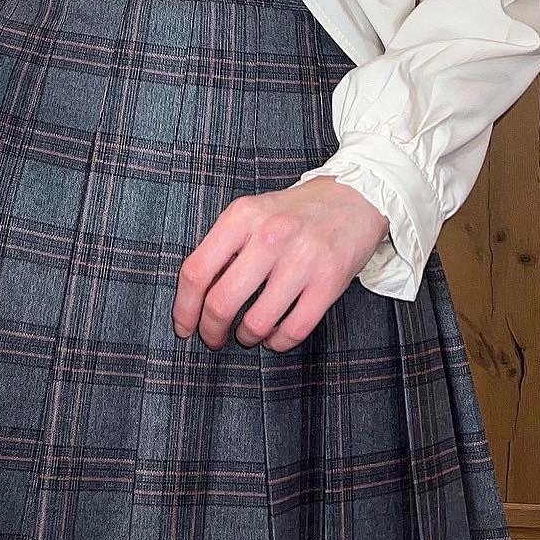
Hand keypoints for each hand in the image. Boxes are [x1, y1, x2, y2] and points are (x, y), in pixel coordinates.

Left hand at [171, 178, 392, 351]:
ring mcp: (302, 258)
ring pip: (257, 322)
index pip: (196, 271)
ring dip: (247, 337)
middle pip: (222, 302)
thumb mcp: (252, 213)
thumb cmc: (295, 212)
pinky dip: (278, 342)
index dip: (184, 308)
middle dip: (212, 331)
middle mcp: (270, 235)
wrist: (355, 196)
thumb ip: (224, 247)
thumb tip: (194, 297)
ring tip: (248, 334)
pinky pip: (294, 330)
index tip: (184, 327)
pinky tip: (275, 336)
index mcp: (242, 216)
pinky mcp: (330, 281)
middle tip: (214, 338)